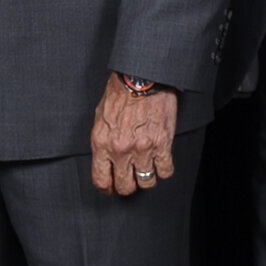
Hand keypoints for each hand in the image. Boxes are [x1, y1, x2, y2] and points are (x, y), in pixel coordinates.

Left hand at [90, 75, 179, 197]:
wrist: (141, 77)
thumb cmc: (120, 93)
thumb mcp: (100, 117)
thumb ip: (102, 141)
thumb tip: (105, 158)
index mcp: (102, 143)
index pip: (101, 180)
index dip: (107, 189)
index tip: (110, 188)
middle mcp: (121, 150)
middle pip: (125, 186)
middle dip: (127, 186)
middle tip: (130, 180)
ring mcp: (143, 149)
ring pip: (146, 182)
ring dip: (146, 179)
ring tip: (146, 170)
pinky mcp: (162, 144)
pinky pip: (166, 171)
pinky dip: (164, 170)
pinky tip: (161, 163)